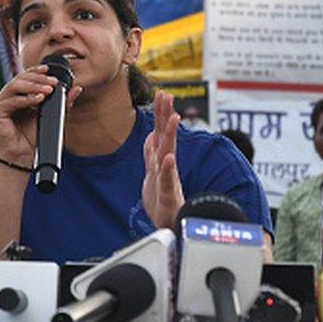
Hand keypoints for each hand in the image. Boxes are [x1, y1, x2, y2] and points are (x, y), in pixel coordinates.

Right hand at [0, 64, 82, 164]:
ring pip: (14, 86)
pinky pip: (11, 101)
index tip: (48, 70)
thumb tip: (77, 88)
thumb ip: (62, 102)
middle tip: (53, 82)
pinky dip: (25, 99)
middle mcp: (6, 98)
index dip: (35, 72)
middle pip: (19, 79)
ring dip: (33, 86)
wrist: (23, 158)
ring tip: (48, 90)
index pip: (24, 78)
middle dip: (37, 78)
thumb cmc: (34, 138)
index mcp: (16, 97)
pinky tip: (38, 99)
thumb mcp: (51, 116)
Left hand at [142, 91, 183, 228]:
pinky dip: (168, 168)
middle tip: (167, 96)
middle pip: (165, 137)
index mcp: (160, 161)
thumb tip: (150, 136)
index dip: (160, 114)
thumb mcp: (153, 174)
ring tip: (173, 118)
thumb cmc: (162, 202)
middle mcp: (165, 167)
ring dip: (170, 135)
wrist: (167, 227)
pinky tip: (168, 157)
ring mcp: (168, 179)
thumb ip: (151, 154)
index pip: (159, 133)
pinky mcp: (168, 195)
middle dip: (165, 116)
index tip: (162, 94)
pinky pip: (168, 180)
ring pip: (168, 153)